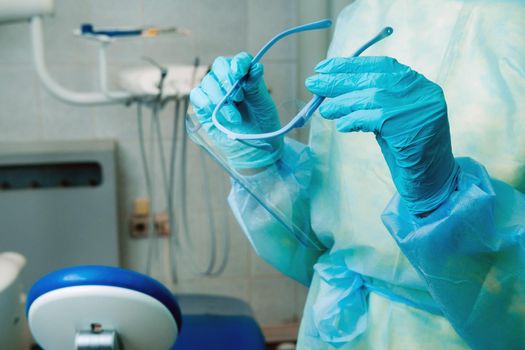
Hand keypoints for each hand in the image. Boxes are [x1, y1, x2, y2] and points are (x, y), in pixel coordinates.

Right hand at [190, 52, 282, 168]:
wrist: (255, 149)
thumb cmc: (262, 125)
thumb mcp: (264, 106)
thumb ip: (257, 87)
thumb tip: (255, 67)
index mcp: (246, 76)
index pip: (240, 60)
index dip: (239, 62)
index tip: (241, 72)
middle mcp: (228, 80)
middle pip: (220, 65)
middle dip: (228, 80)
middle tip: (238, 98)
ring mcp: (214, 92)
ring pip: (208, 81)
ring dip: (220, 97)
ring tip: (234, 117)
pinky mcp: (203, 106)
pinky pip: (197, 95)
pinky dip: (205, 102)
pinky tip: (215, 113)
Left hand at [306, 56, 458, 213]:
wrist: (432, 181)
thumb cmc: (406, 150)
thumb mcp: (390, 118)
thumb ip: (371, 101)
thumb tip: (333, 90)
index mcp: (417, 84)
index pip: (380, 65)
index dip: (350, 65)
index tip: (324, 66)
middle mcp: (421, 91)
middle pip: (373, 79)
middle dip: (339, 80)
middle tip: (312, 84)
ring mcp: (417, 108)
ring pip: (371, 97)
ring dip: (342, 103)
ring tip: (324, 110)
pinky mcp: (409, 127)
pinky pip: (373, 118)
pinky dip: (353, 120)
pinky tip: (342, 126)